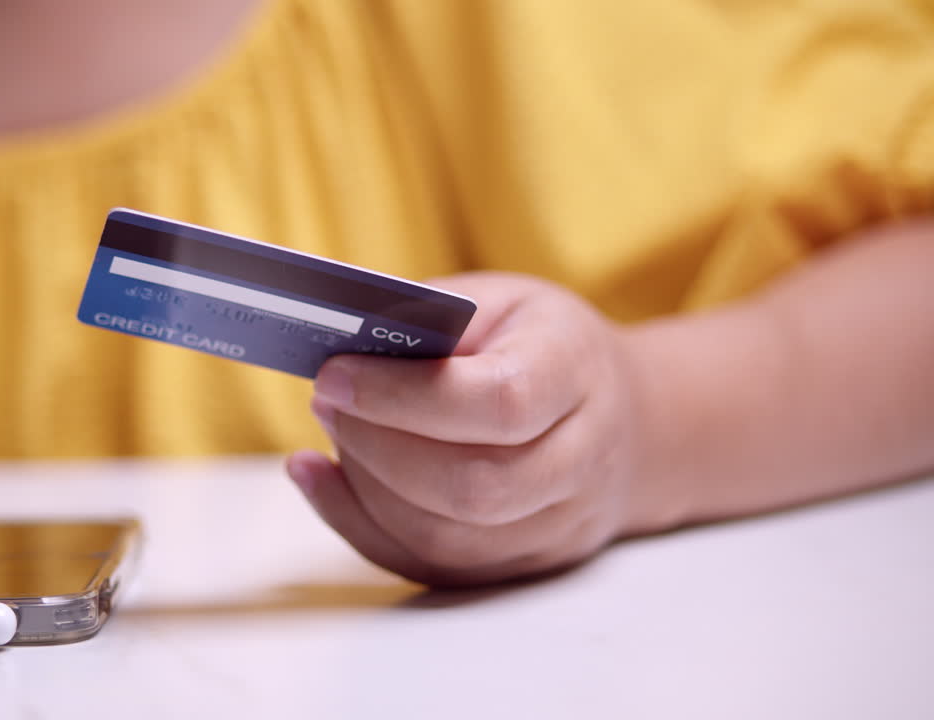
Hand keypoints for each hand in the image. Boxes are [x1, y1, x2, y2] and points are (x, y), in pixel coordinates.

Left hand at [288, 272, 654, 586]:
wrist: (628, 419)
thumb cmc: (541, 347)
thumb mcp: (499, 301)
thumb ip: (428, 319)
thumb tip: (342, 349)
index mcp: (577, 373)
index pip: (500, 403)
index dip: (405, 396)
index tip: (334, 375)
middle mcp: (583, 460)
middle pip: (472, 487)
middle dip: (376, 447)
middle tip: (327, 403)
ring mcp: (559, 526)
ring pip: (445, 540)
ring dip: (365, 489)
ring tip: (335, 432)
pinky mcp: (524, 565)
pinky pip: (431, 567)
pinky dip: (362, 525)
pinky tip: (324, 481)